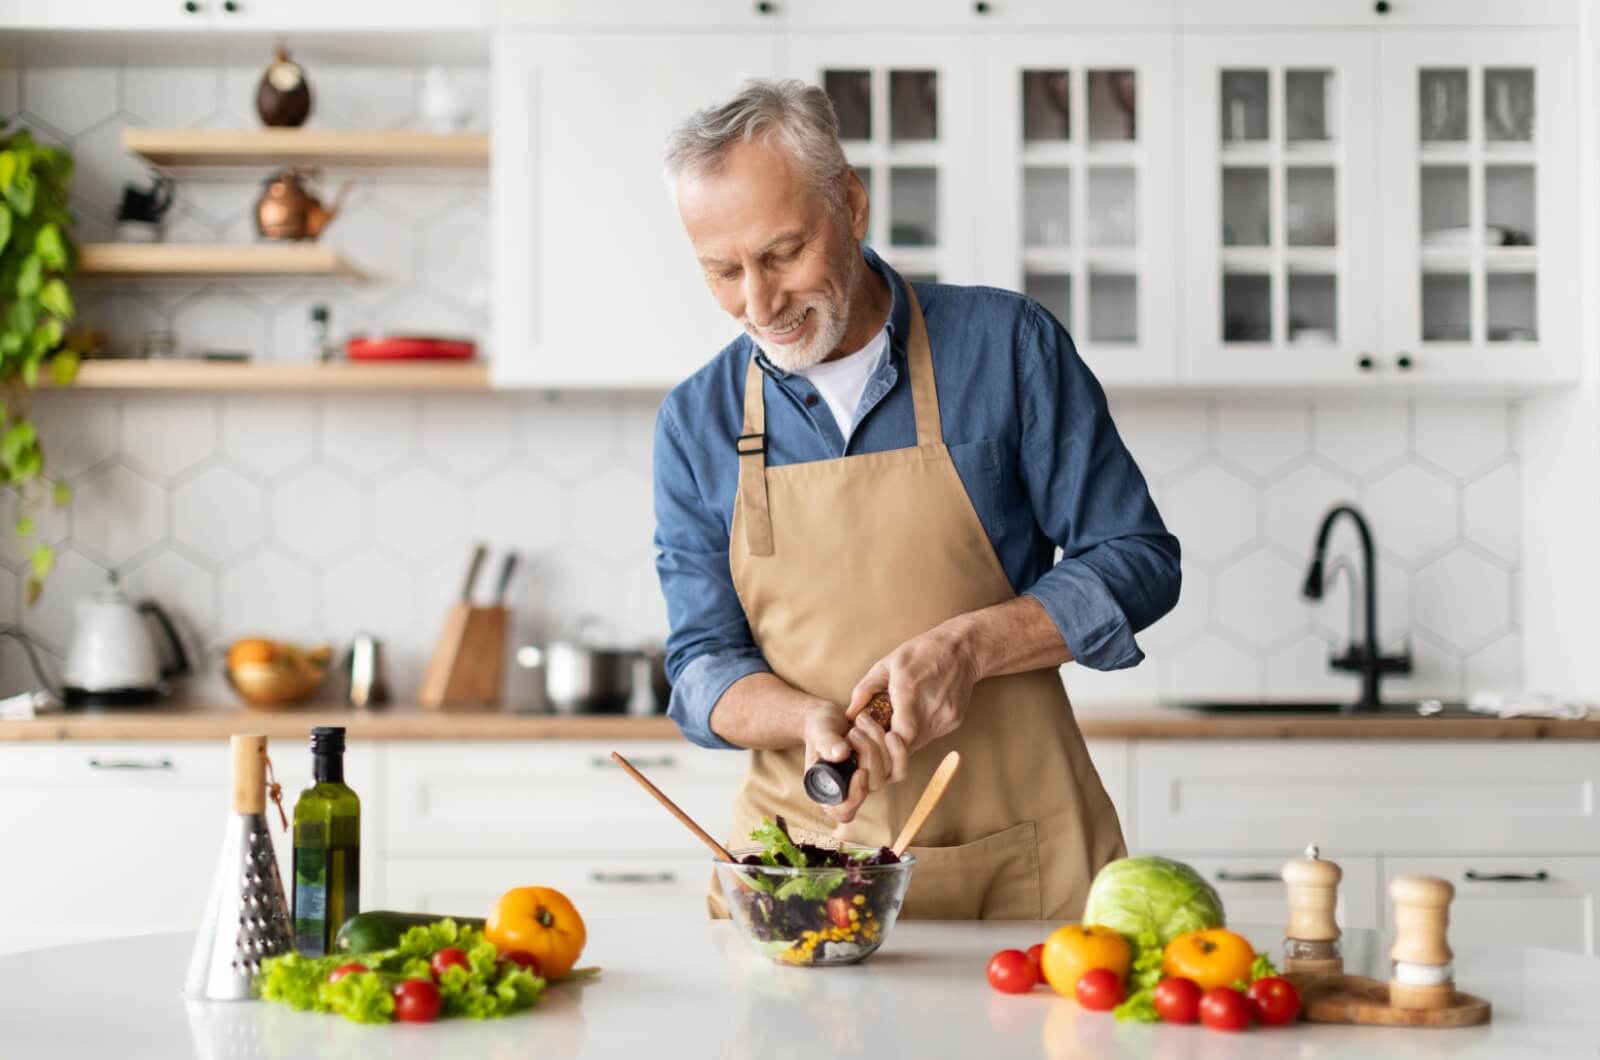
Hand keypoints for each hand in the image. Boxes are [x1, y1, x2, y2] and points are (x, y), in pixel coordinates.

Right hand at [802, 701, 888, 823]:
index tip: (860, 771)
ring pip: (888, 774)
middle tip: (854, 731)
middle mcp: (851, 791)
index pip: (844, 811)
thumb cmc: (820, 728)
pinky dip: (897, 750)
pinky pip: (899, 769)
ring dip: (879, 744)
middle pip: (872, 785)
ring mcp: (870, 781)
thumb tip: (841, 754)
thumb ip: (826, 742)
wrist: (832, 717)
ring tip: (862, 721)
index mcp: (828, 791)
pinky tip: (888, 733)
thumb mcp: (818, 732)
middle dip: (868, 753)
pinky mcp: (885, 769)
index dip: (855, 797)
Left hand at [847, 623, 978, 770]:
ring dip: (904, 741)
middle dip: (890, 746)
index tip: (874, 734)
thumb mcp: (887, 663)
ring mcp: (945, 717)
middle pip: (908, 746)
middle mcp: (930, 708)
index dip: (885, 744)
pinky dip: (919, 733)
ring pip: (920, 744)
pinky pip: (931, 735)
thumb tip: (850, 714)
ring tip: (895, 723)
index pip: (901, 735)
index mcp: (910, 691)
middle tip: (879, 734)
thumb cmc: (922, 651)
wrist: (963, 648)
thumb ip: (865, 689)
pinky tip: (914, 716)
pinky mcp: (954, 721)